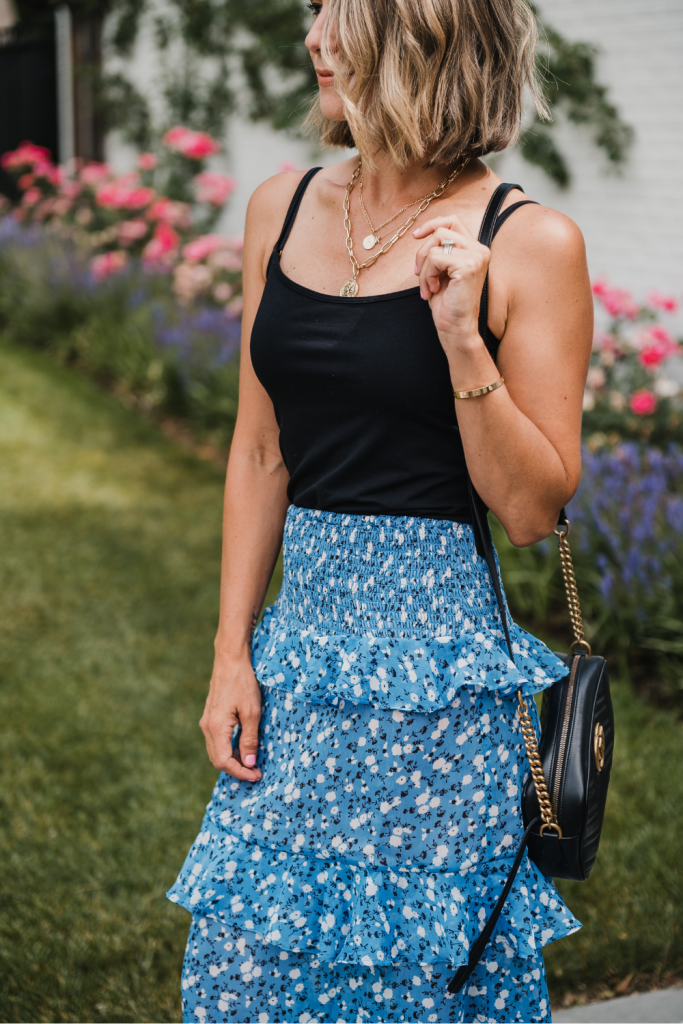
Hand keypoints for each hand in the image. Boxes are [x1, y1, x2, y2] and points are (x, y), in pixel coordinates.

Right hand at [199, 655, 262, 781]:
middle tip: (256, 772)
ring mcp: (207, 721)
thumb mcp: (252, 711)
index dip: (240, 772)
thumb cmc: (243, 682)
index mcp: (215, 727)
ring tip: (252, 762)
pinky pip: (217, 740)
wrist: (230, 659)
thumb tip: (249, 763)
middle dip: (236, 769)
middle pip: (218, 760)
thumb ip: (249, 739)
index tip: (256, 775)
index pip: (224, 762)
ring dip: (233, 760)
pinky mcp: (211, 716)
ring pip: (216, 751)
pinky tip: (243, 747)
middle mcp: (207, 727)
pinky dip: (229, 749)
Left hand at [413, 215, 490, 347]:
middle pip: (441, 231)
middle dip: (422, 252)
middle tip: (418, 274)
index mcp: (475, 250)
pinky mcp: (469, 266)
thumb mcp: (441, 272)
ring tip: (428, 287)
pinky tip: (432, 290)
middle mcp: (480, 250)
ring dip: (424, 267)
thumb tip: (421, 234)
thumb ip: (438, 251)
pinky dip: (427, 275)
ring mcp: (477, 256)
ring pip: (435, 244)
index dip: (432, 224)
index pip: (453, 221)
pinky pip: (435, 257)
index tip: (415, 236)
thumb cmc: (447, 304)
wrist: (455, 328)